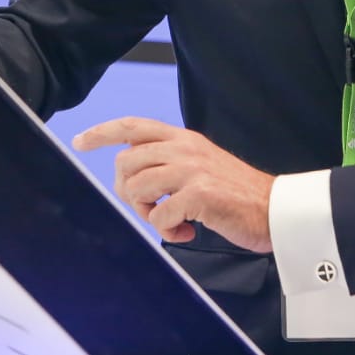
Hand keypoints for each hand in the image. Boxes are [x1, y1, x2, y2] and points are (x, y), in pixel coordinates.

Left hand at [74, 117, 274, 253]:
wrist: (274, 208)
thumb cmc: (236, 193)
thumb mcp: (202, 164)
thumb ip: (170, 162)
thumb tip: (134, 176)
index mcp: (184, 138)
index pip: (134, 126)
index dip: (103, 132)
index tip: (80, 141)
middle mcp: (185, 148)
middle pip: (125, 163)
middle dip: (127, 192)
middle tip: (150, 208)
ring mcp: (192, 170)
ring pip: (136, 188)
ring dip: (146, 211)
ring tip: (172, 219)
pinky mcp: (199, 194)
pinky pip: (159, 216)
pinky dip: (168, 229)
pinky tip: (188, 229)